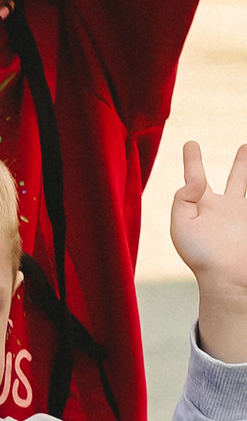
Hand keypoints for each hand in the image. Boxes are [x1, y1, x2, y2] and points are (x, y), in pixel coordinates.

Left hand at [171, 139, 246, 356]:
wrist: (229, 278)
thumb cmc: (201, 256)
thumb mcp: (181, 226)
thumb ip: (183, 198)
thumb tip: (195, 178)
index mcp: (205, 207)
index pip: (197, 177)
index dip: (193, 160)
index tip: (191, 143)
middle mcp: (227, 209)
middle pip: (237, 179)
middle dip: (241, 163)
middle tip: (245, 146)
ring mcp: (244, 215)